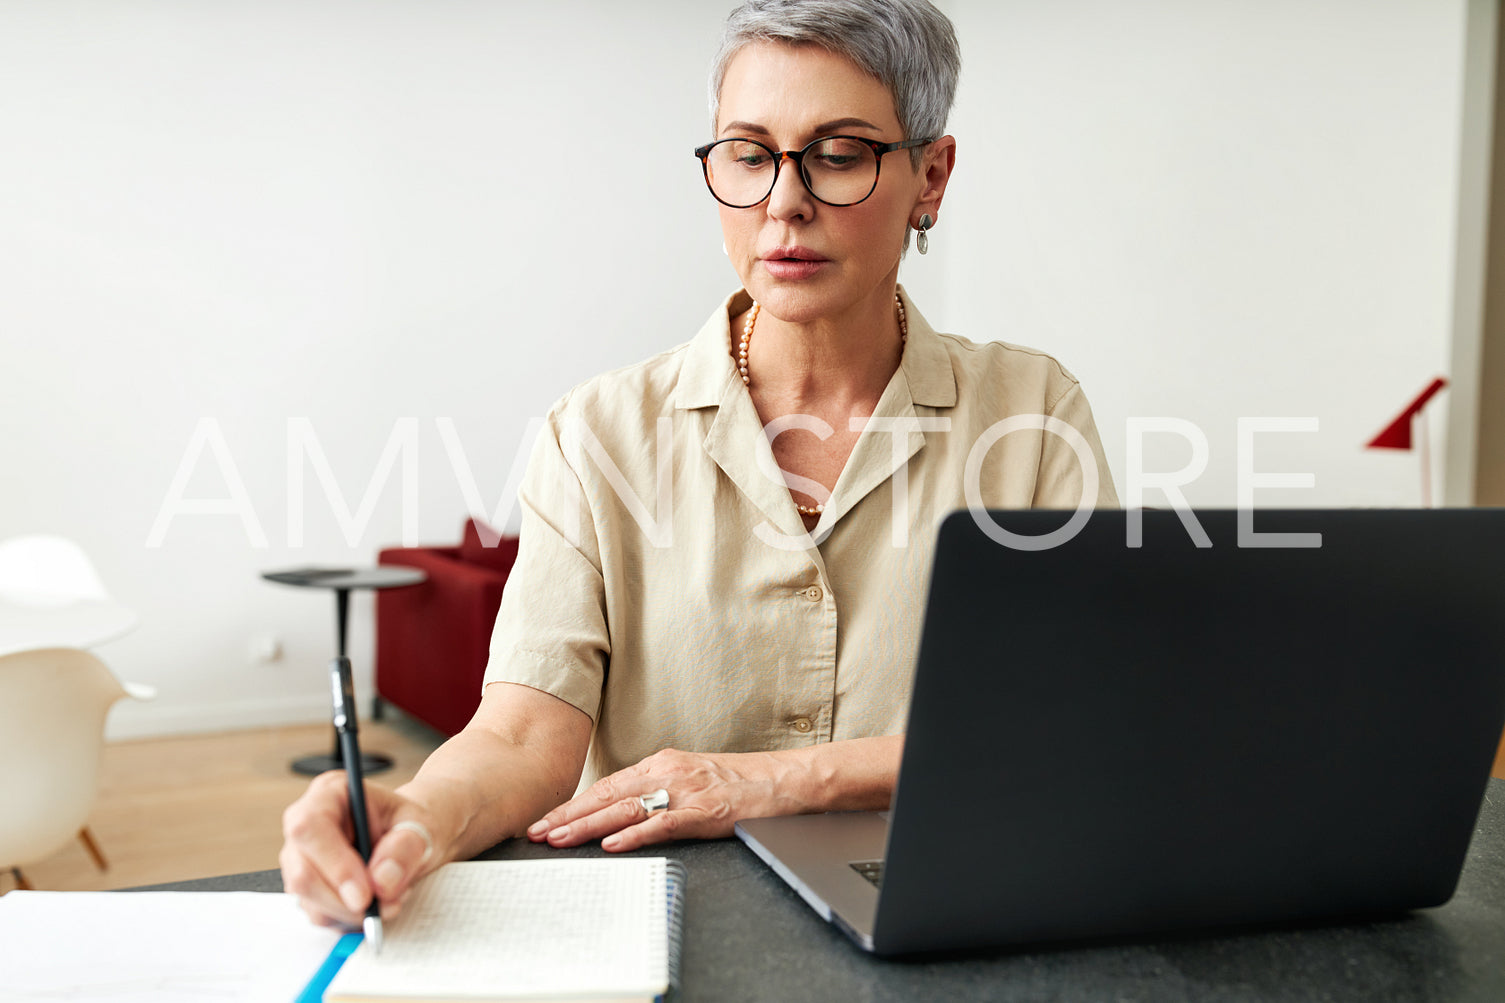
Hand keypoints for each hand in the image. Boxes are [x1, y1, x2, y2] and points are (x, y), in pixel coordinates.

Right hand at [279, 771, 441, 928]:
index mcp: (330, 793)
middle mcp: (306, 824)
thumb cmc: (411, 825)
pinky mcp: (306, 887)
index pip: (310, 827)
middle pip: (302, 871)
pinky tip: (376, 903)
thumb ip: (405, 848)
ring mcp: (301, 858)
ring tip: (390, 898)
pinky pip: (319, 914)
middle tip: (384, 907)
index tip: (364, 896)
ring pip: (308, 899)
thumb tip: (382, 880)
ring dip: (351, 912)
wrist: (410, 840)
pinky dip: (350, 918)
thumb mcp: (421, 827)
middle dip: (344, 900)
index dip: (334, 864)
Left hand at [525, 748, 805, 852]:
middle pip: (607, 795)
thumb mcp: (691, 777)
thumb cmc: (741, 782)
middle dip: (567, 815)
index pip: (607, 785)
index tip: (545, 819)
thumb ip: (658, 790)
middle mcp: (668, 771)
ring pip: (626, 808)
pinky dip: (634, 835)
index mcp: (662, 763)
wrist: (786, 779)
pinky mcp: (706, 811)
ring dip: (587, 826)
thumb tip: (621, 813)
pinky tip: (612, 845)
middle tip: (535, 831)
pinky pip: (663, 824)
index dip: (573, 803)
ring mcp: (686, 791)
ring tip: (558, 839)